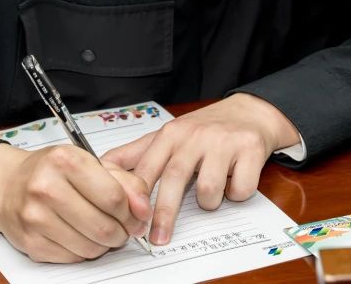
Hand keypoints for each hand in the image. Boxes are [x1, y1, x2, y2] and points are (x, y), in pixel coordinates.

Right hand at [0, 143, 151, 262]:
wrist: (6, 186)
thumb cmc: (52, 171)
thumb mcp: (90, 163)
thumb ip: (125, 182)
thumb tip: (144, 209)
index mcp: (65, 160)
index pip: (113, 196)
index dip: (133, 212)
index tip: (138, 216)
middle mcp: (46, 187)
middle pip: (103, 226)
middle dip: (123, 232)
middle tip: (125, 229)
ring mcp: (35, 217)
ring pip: (90, 247)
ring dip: (105, 244)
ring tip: (104, 232)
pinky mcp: (30, 243)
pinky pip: (73, 258)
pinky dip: (85, 251)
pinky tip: (82, 236)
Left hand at [102, 94, 298, 244]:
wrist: (250, 111)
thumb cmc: (204, 129)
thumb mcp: (168, 135)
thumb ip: (136, 153)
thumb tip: (100, 165)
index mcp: (170, 134)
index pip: (147, 169)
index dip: (137, 198)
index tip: (129, 222)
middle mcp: (195, 136)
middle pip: (175, 180)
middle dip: (165, 214)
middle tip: (159, 239)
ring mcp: (223, 142)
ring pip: (209, 189)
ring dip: (210, 201)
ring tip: (212, 192)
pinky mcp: (250, 149)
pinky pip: (240, 188)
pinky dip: (237, 193)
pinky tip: (235, 181)